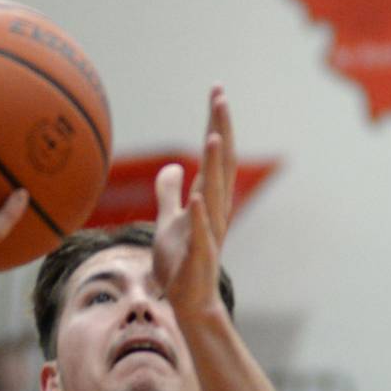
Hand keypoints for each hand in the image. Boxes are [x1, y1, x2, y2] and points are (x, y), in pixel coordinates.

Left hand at [153, 86, 237, 318]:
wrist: (189, 300)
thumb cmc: (180, 262)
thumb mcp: (169, 221)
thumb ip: (169, 193)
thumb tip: (171, 167)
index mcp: (208, 199)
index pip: (215, 154)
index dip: (216, 122)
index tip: (216, 91)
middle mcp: (214, 210)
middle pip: (221, 164)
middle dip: (220, 130)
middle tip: (220, 96)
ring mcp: (209, 231)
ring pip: (216, 192)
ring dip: (214, 165)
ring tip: (212, 135)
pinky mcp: (200, 255)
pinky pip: (202, 231)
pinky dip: (200, 213)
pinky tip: (198, 195)